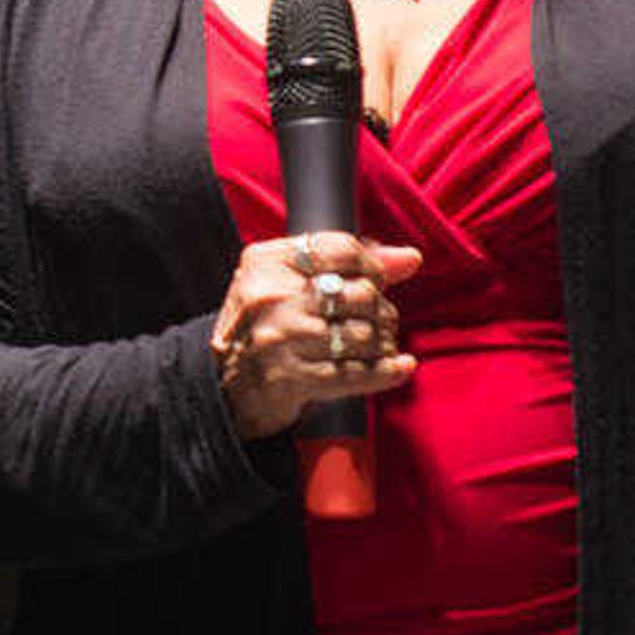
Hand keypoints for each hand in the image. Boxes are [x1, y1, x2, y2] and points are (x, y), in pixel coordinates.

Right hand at [211, 229, 425, 439]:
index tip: (378, 280)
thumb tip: (411, 258)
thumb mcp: (286, 279)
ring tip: (381, 343)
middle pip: (358, 293)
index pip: (341, 249)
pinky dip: (387, 371)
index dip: (372, 265)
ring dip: (383, 341)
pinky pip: (357, 373)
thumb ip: (347, 263)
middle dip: (381, 309)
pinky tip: (401, 366)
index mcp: (267, 262)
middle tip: (380, 319)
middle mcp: (271, 298)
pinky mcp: (293, 379)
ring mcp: (282, 339)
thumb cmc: (263, 324)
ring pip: (362, 334)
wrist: (224, 384)